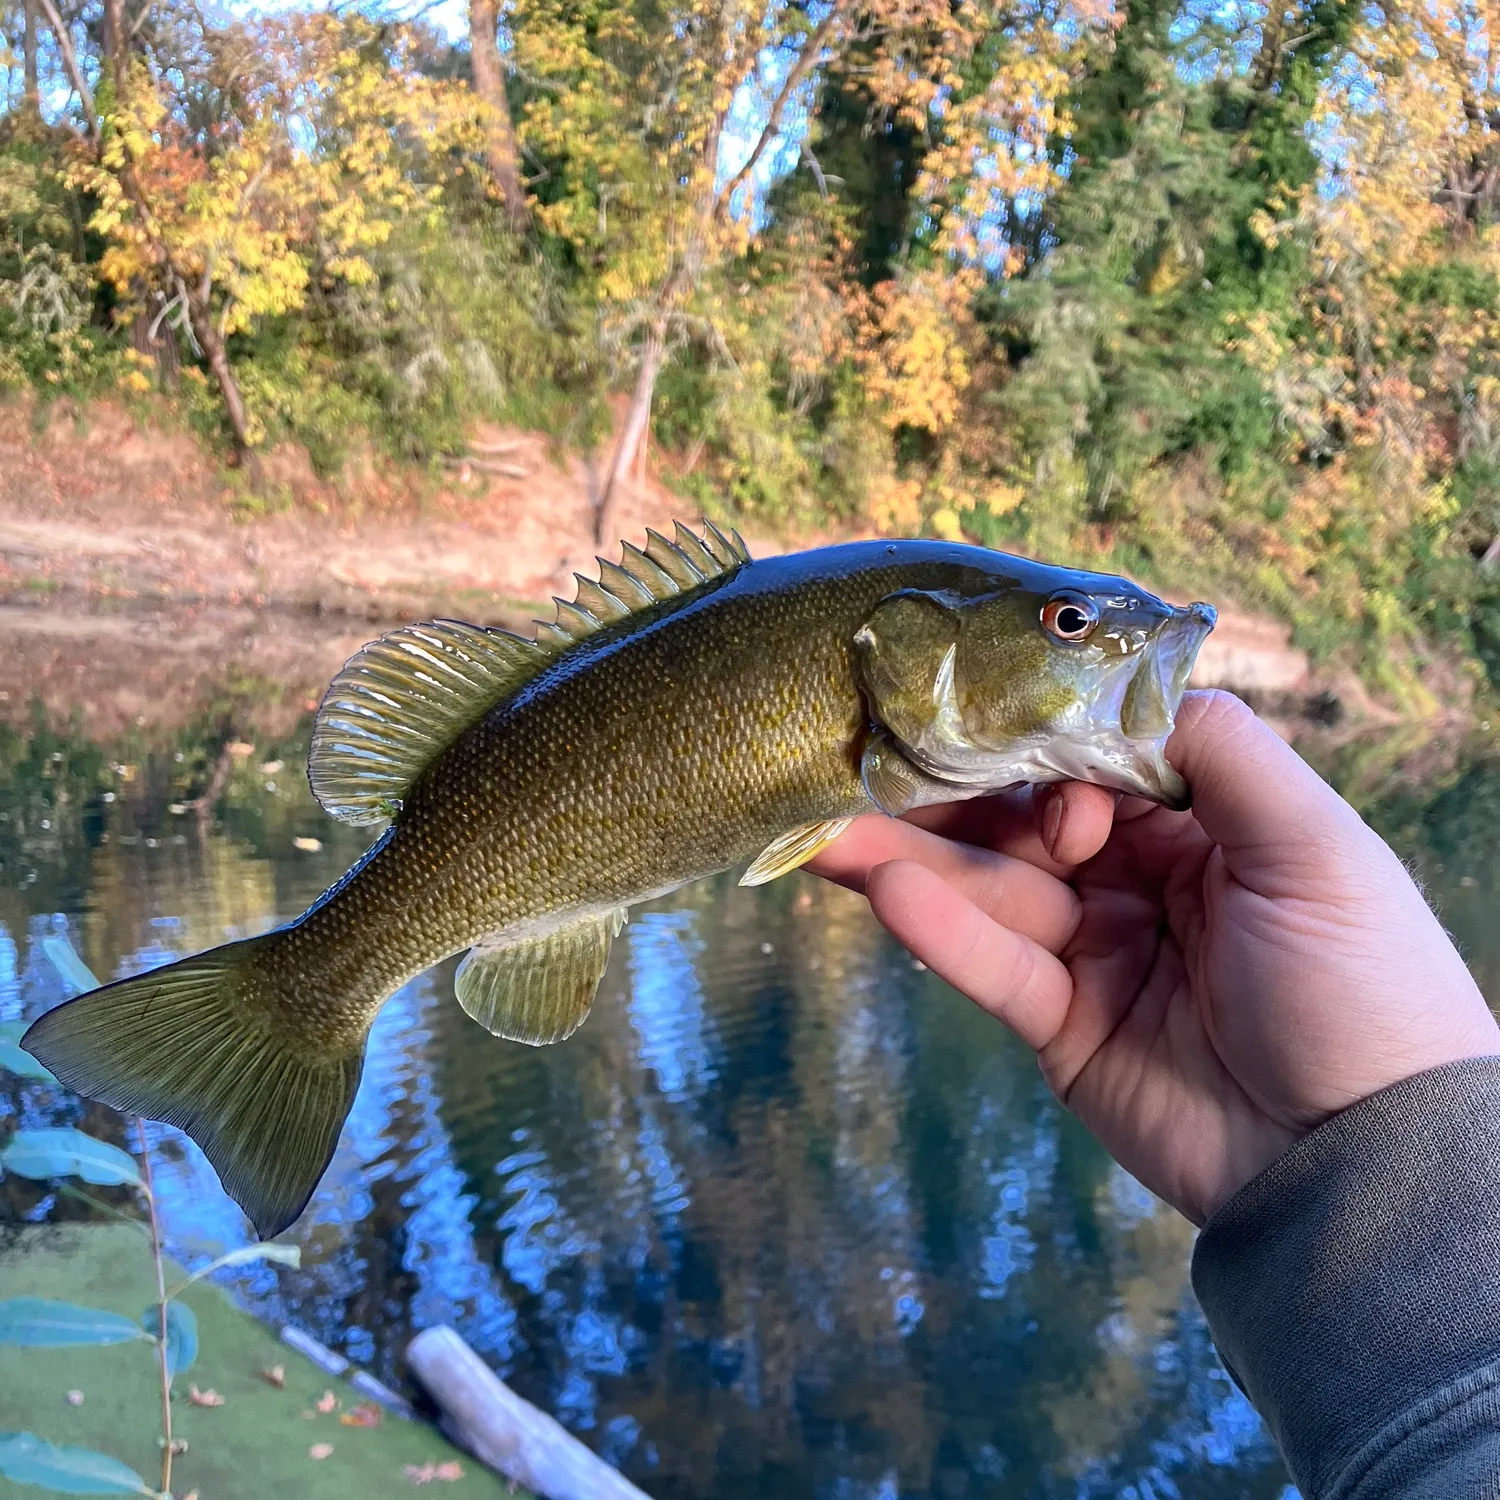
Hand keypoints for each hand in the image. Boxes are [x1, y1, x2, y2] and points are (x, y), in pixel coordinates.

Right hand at [809, 690, 1499, 1224]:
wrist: (1358, 1161)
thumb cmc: (1358, 984)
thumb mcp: (1315, 845)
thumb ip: (1222, 750)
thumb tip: (1126, 682)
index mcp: (1198, 828)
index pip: (1088, 764)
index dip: (1034, 746)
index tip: (985, 731)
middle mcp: (1136, 880)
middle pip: (1022, 824)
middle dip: (944, 796)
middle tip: (855, 761)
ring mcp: (1093, 954)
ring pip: (990, 892)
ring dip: (911, 858)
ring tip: (828, 826)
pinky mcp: (1060, 1028)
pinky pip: (994, 967)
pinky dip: (941, 932)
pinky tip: (883, 891)